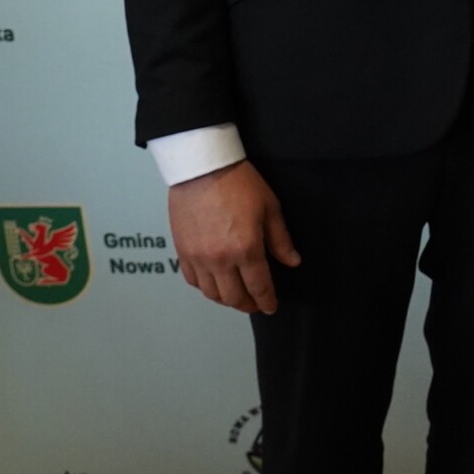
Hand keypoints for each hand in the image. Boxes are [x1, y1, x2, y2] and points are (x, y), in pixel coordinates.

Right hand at [169, 159, 299, 314]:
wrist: (202, 167)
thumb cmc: (238, 182)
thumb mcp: (270, 208)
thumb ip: (280, 240)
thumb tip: (292, 261)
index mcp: (245, 249)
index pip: (259, 287)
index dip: (267, 301)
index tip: (270, 306)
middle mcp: (219, 259)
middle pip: (233, 297)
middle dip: (247, 305)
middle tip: (255, 303)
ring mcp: (198, 257)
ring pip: (211, 293)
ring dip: (225, 299)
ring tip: (236, 295)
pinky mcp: (182, 251)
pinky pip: (192, 280)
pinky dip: (204, 287)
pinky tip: (214, 283)